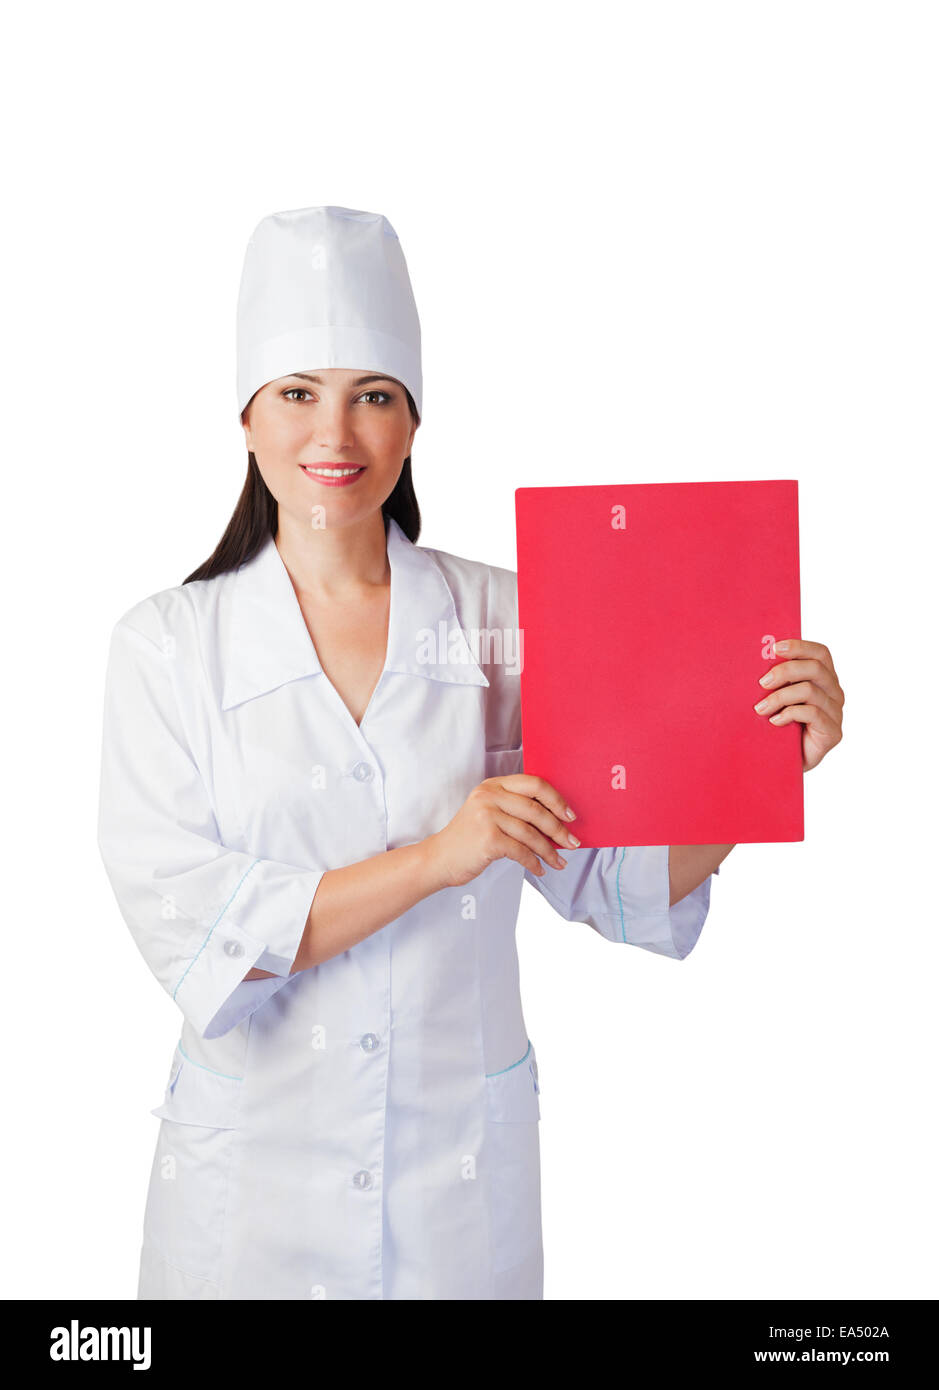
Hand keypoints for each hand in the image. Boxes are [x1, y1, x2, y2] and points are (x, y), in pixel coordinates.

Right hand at [426, 773, 580, 888]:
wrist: (439, 858)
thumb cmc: (469, 838)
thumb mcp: (488, 812)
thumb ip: (515, 808)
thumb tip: (556, 821)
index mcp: (493, 785)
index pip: (534, 784)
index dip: (556, 800)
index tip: (570, 815)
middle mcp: (489, 796)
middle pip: (536, 810)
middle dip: (559, 829)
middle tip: (572, 843)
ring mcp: (487, 816)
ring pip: (531, 833)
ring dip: (549, 850)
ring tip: (559, 862)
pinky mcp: (488, 839)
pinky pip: (521, 851)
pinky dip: (534, 862)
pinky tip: (540, 869)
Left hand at [753, 638, 844, 772]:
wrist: (785, 762)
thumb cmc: (779, 725)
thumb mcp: (777, 697)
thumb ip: (776, 679)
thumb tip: (754, 657)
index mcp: (824, 678)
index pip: (820, 653)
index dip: (799, 646)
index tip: (774, 648)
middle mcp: (834, 692)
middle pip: (815, 668)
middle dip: (785, 671)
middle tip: (762, 682)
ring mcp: (836, 712)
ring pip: (809, 691)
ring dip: (779, 697)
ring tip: (760, 709)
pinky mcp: (832, 732)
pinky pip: (812, 713)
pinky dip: (788, 714)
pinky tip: (774, 722)